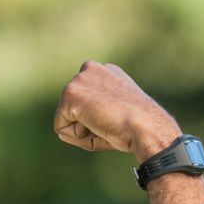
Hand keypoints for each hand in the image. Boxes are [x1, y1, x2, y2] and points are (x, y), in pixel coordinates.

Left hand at [52, 62, 182, 159]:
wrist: (144, 126)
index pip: (84, 101)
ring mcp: (79, 79)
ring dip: (83, 129)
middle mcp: (91, 69)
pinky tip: (97, 124)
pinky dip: (77, 134)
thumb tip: (59, 132)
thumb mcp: (110, 120)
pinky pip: (60, 126)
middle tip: (111, 121)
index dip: (95, 118)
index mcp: (105, 72)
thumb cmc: (133, 129)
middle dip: (87, 124)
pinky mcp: (70, 92)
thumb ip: (85, 124)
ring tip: (105, 122)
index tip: (116, 117)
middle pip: (72, 109)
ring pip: (65, 118)